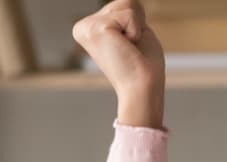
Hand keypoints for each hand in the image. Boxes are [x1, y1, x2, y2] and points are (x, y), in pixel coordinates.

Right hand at [72, 0, 165, 127]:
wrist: (142, 89)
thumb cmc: (143, 66)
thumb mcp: (134, 33)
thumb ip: (127, 15)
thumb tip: (128, 1)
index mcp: (89, 28)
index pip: (124, 6)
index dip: (137, 26)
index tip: (129, 48)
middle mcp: (83, 26)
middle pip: (125, 2)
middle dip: (137, 25)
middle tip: (131, 50)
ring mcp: (87, 26)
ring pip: (127, 4)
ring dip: (137, 28)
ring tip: (129, 49)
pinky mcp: (95, 28)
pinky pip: (130, 14)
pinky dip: (136, 31)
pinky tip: (127, 48)